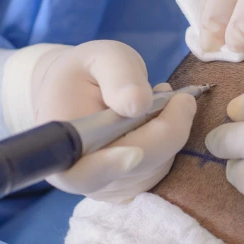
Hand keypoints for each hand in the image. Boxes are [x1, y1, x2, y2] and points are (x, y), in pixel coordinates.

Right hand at [3, 40, 195, 201]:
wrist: (78, 90)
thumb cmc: (86, 72)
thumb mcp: (101, 57)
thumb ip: (118, 75)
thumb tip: (138, 104)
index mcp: (61, 145)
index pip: (82, 172)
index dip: (109, 166)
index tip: (135, 153)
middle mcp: (80, 176)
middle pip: (132, 169)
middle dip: (165, 132)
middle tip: (181, 98)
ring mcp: (106, 186)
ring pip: (154, 168)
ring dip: (169, 133)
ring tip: (159, 98)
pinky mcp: (128, 185)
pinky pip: (161, 168)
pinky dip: (170, 141)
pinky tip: (160, 116)